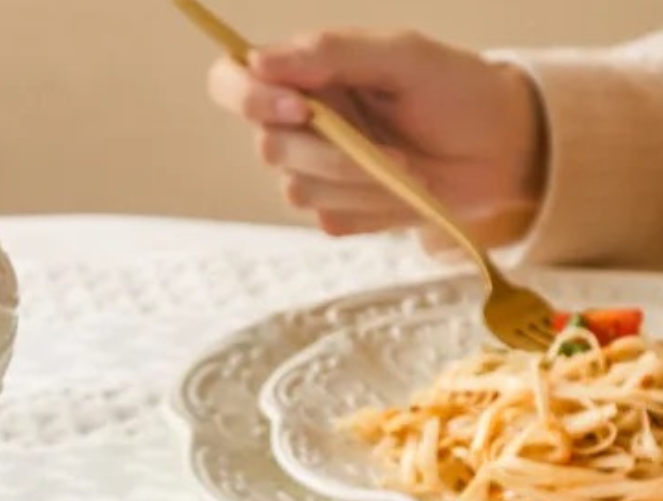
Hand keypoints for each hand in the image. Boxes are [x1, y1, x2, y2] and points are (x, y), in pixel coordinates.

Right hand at [207, 30, 546, 239]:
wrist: (499, 150)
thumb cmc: (455, 90)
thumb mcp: (402, 56)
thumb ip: (332, 53)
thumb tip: (258, 60)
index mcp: (303, 76)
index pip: (231, 83)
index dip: (247, 97)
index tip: (297, 106)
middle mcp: (298, 125)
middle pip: (269, 148)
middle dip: (331, 152)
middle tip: (389, 147)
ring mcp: (314, 173)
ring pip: (299, 189)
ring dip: (360, 181)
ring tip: (409, 166)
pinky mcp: (336, 213)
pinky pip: (330, 218)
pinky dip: (372, 205)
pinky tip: (403, 189)